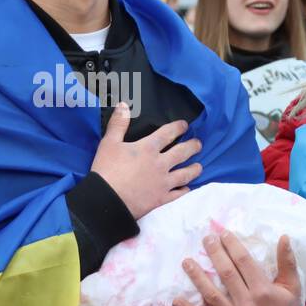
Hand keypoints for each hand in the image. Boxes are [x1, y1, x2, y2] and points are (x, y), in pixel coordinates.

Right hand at [90, 102, 201, 218]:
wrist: (107, 200)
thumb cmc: (106, 170)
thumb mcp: (109, 143)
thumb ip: (118, 124)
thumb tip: (124, 105)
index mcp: (148, 148)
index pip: (167, 134)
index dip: (177, 127)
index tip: (185, 125)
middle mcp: (160, 164)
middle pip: (181, 153)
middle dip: (192, 147)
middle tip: (198, 144)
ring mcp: (163, 182)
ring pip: (185, 174)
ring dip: (194, 169)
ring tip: (199, 166)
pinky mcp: (161, 199)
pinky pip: (177, 194)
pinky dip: (184, 190)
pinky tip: (188, 189)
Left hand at [175, 232, 305, 305]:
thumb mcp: (292, 286)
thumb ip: (287, 262)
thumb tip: (284, 237)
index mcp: (264, 290)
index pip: (244, 262)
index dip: (232, 246)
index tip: (223, 234)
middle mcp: (248, 303)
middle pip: (226, 274)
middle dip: (215, 254)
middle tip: (206, 239)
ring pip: (212, 294)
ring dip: (197, 277)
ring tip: (186, 262)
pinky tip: (177, 300)